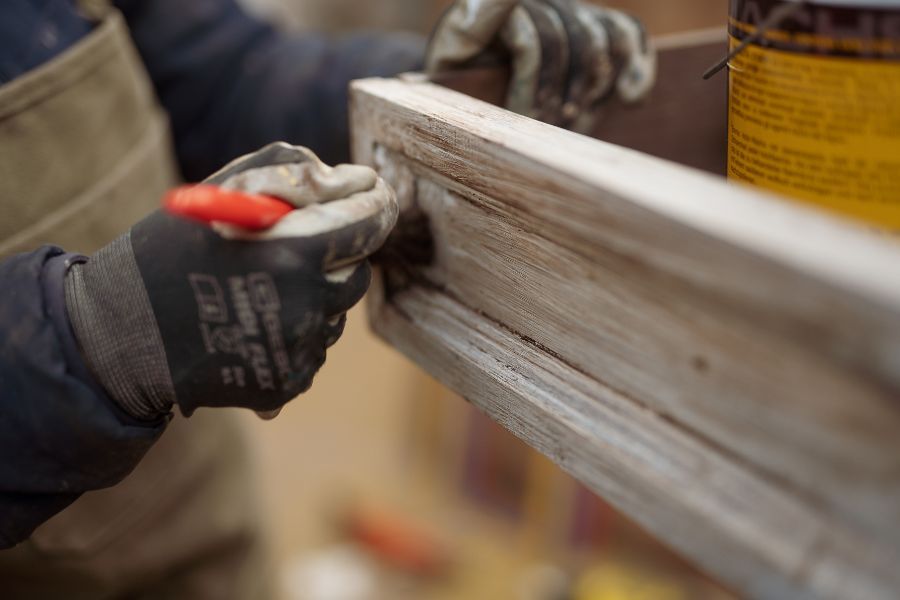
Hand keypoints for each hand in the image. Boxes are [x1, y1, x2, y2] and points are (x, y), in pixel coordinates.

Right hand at [65, 143, 397, 419]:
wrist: (120, 337)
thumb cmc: (167, 254)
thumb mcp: (224, 192)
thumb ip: (294, 174)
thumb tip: (352, 181)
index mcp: (294, 254)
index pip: (367, 225)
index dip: (376, 205)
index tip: (377, 195)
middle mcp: (306, 308)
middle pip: (358, 273)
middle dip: (338, 254)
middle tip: (302, 244)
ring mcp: (299, 351)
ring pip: (336, 312)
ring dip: (314, 294)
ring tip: (258, 289)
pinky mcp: (289, 383)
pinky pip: (314, 346)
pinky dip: (295, 330)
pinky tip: (250, 322)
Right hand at [426, 0, 655, 131]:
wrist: (432, 106)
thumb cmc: (497, 109)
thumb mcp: (555, 107)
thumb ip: (593, 97)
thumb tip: (635, 97)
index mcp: (573, 25)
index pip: (623, 29)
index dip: (636, 60)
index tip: (632, 102)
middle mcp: (549, 6)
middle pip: (594, 31)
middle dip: (588, 83)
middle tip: (568, 122)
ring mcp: (516, 5)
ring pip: (561, 36)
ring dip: (554, 90)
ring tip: (541, 123)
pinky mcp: (482, 13)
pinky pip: (528, 39)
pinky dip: (530, 82)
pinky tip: (520, 110)